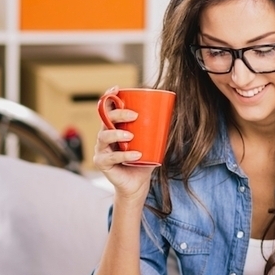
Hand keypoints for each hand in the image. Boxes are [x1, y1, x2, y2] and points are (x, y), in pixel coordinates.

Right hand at [94, 86, 154, 200]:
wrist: (137, 185)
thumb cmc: (143, 162)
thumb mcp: (151, 142)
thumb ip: (157, 128)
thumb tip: (173, 111)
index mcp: (113, 128)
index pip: (108, 109)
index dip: (109, 97)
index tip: (117, 89)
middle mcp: (104, 137)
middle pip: (105, 120)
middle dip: (118, 114)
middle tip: (134, 115)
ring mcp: (101, 150)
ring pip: (104, 137)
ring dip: (117, 134)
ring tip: (131, 136)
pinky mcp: (102, 163)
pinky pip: (111, 158)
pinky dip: (125, 155)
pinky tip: (136, 155)